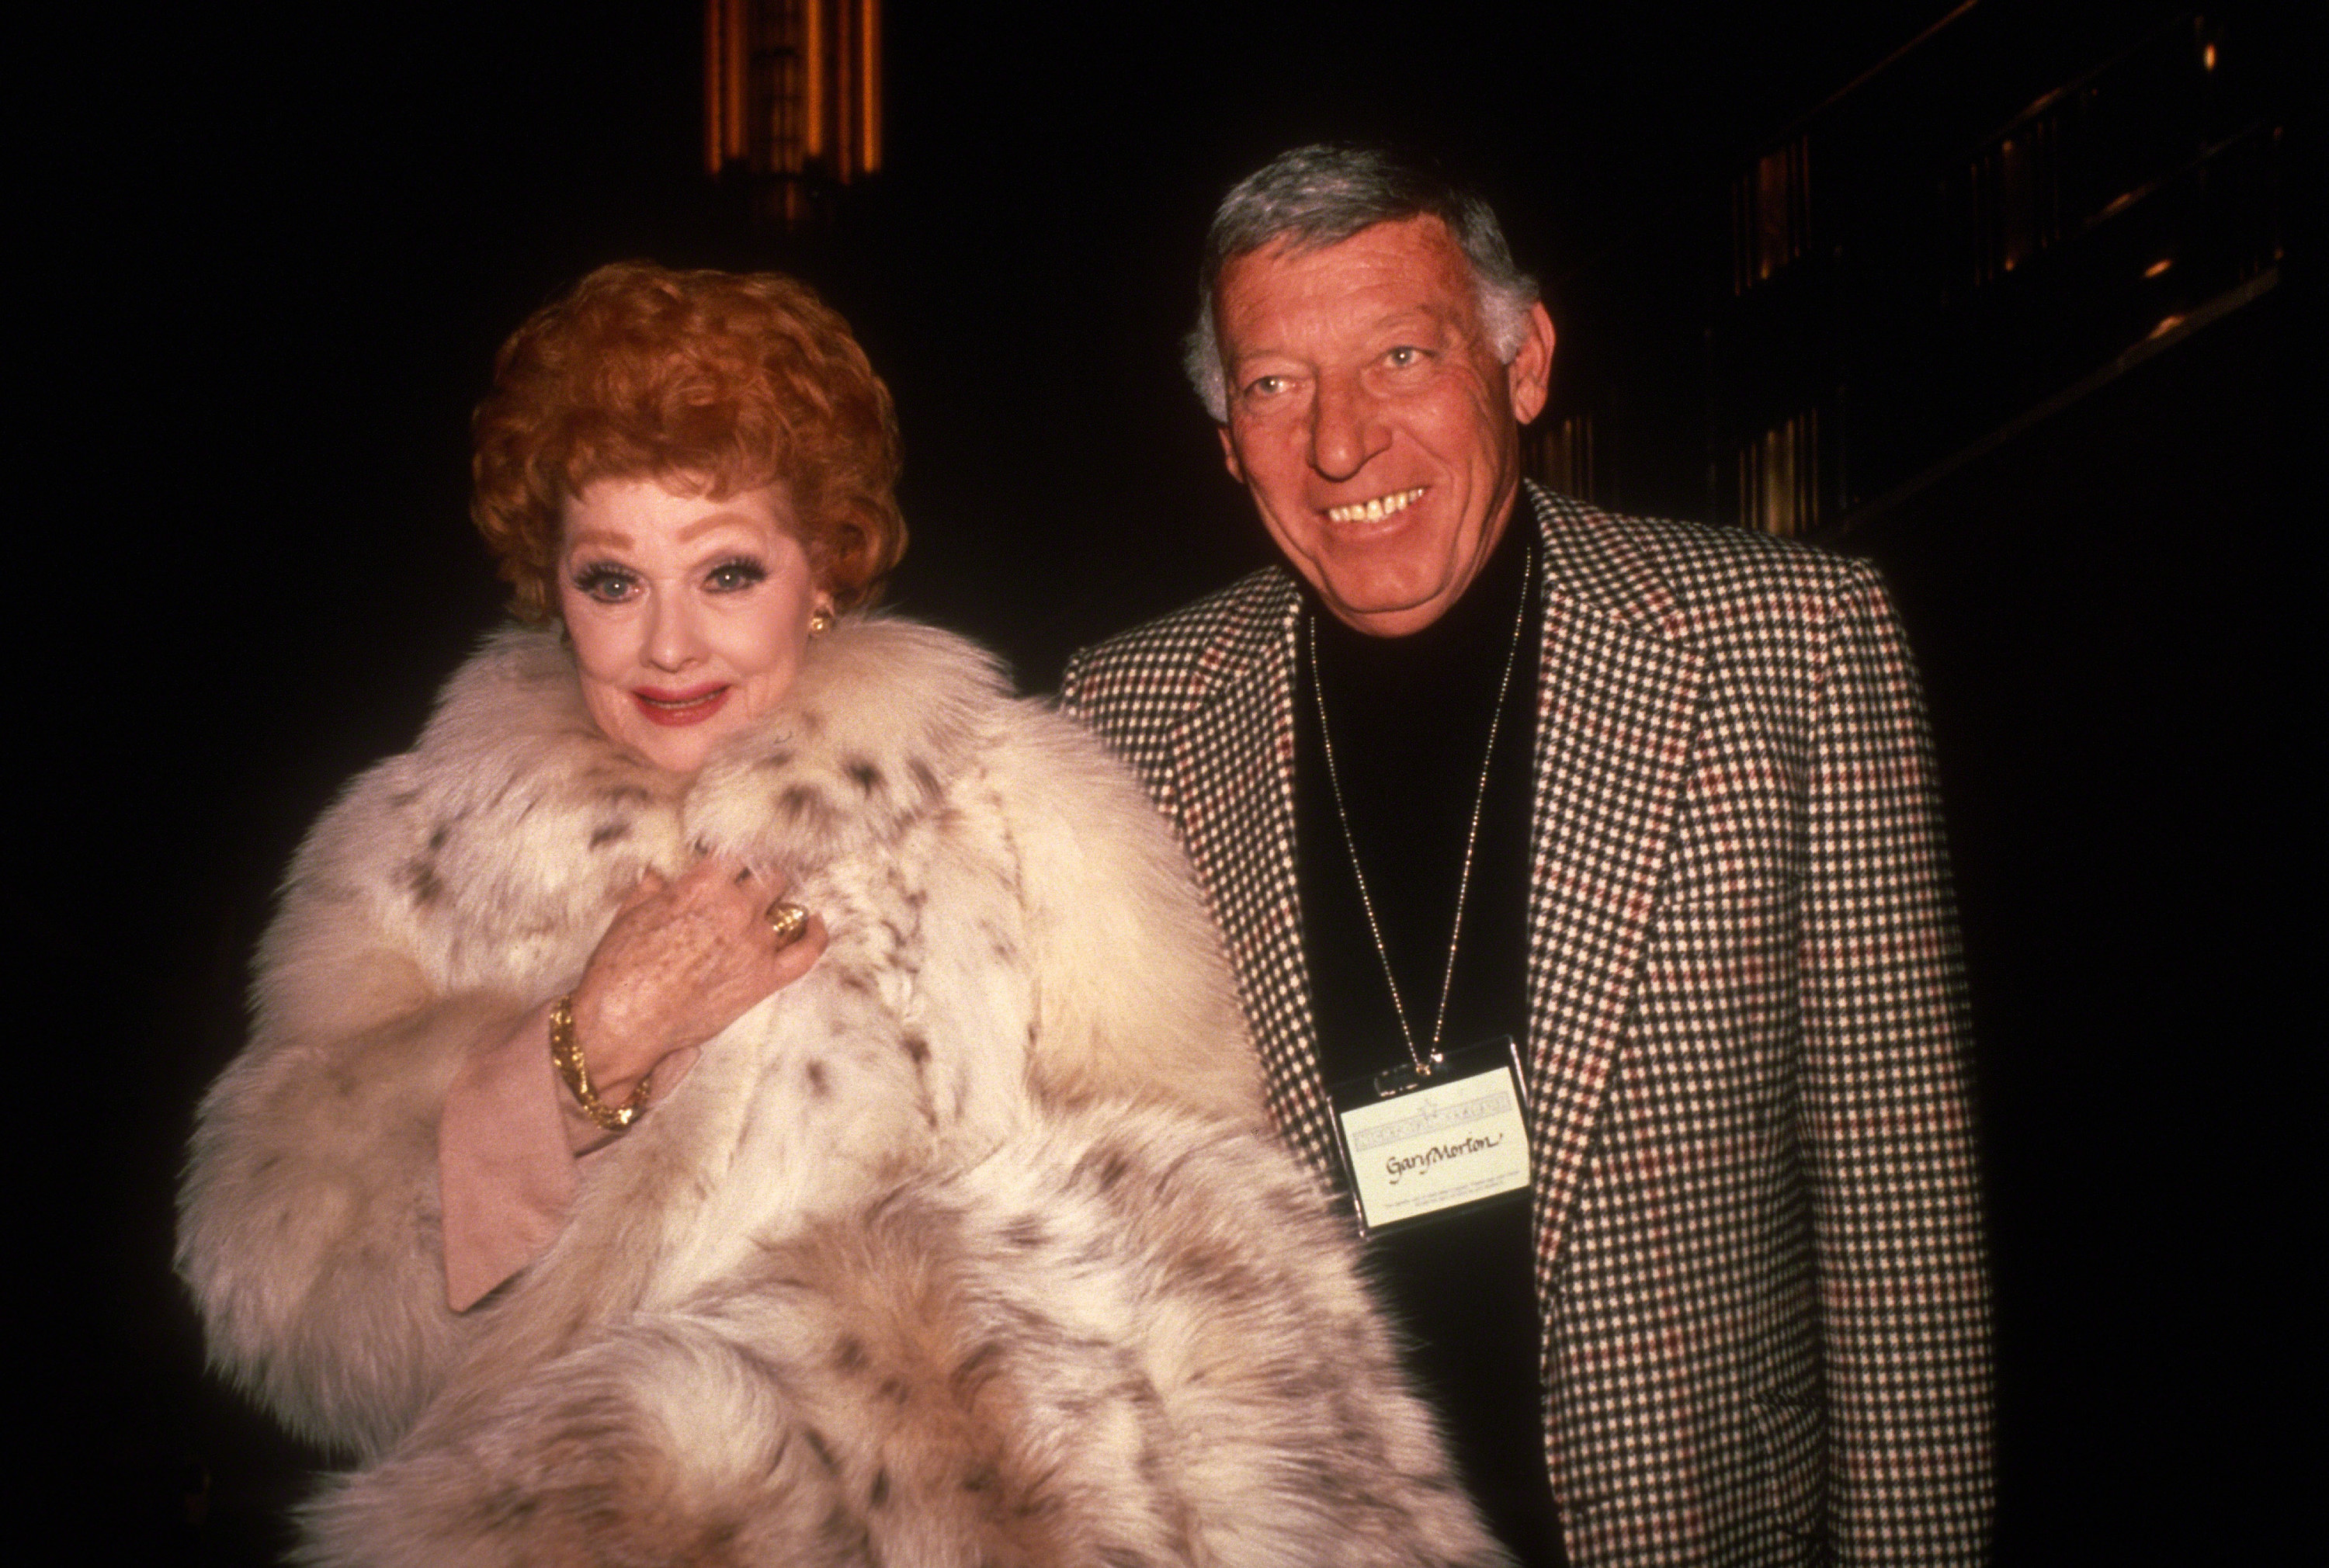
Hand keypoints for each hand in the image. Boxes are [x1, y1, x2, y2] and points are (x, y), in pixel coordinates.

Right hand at [565, 858, 825, 1106]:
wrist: (623, 1022)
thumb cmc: (619, 969)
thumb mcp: (630, 914)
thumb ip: (653, 888)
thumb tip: (659, 875)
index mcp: (703, 884)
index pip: (738, 854)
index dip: (736, 860)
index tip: (735, 866)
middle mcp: (736, 908)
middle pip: (769, 878)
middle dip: (760, 882)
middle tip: (751, 891)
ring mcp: (756, 943)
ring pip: (788, 909)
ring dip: (778, 909)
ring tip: (770, 913)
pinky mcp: (766, 979)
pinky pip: (808, 951)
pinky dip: (816, 934)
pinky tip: (813, 924)